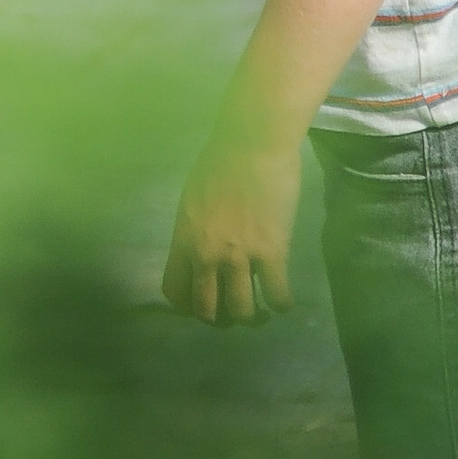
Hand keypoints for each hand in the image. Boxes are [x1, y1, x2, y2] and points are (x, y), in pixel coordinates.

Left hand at [161, 125, 299, 324]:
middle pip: (206, 309)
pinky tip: (283, 299)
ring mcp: (239, 256)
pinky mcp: (272, 253)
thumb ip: (196, 229)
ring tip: (262, 310)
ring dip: (252, 317)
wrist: (253, 141)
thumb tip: (203, 249)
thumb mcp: (193, 198)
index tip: (203, 301)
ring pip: (241, 311)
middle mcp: (206, 254)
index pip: (174, 291)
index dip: (188, 305)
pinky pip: (277, 296)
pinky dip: (281, 304)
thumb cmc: (222, 159)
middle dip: (219, 317)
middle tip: (233, 309)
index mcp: (184, 238)